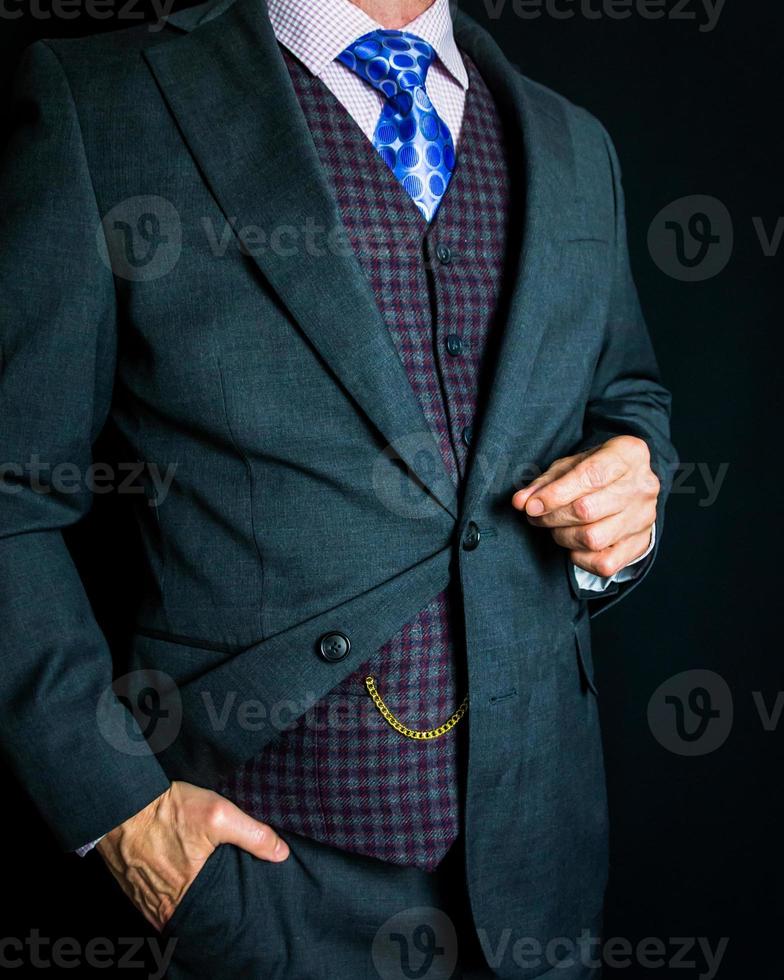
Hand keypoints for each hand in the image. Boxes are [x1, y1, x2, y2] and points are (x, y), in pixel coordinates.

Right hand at [96, 781, 288, 931]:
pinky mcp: (133, 890)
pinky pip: (156, 903)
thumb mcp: (219, 814)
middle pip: (196, 918)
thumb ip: (253, 835)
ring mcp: (144, 901)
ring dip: (190, 902)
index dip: (231, 912)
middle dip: (212, 909)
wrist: (123, 802)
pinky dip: (170, 895)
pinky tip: (181, 879)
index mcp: (185, 896)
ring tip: (206, 886)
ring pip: (175, 912)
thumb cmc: (168, 810)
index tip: (245, 903)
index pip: (215, 918)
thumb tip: (281, 853)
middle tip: (228, 892)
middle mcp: (161, 907)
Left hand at [512, 435, 658, 577]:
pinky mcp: (641, 544)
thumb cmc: (595, 471)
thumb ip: (543, 483)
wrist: (629, 484)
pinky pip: (604, 564)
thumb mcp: (569, 465)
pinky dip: (581, 559)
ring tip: (556, 527)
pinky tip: (575, 544)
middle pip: (587, 510)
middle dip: (552, 516)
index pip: (590, 476)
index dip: (555, 494)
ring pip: (593, 539)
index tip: (531, 506)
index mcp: (628, 454)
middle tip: (537, 516)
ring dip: (563, 537)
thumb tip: (520, 503)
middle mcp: (643, 485)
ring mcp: (644, 517)